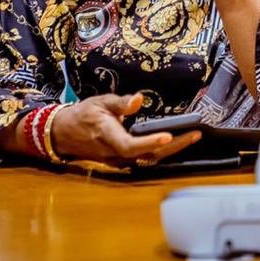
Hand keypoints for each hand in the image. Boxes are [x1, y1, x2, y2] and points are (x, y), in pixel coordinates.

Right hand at [50, 93, 199, 165]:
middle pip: (146, 155)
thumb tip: (139, 99)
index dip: (149, 142)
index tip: (168, 135)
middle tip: (195, 134)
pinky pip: (145, 159)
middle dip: (173, 147)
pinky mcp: (122, 161)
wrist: (64, 134)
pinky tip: (178, 143)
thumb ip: (120, 102)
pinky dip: (162, 153)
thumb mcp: (99, 102)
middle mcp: (113, 153)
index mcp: (107, 135)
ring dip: (172, 150)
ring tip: (193, 137)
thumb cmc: (84, 115)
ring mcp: (118, 160)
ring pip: (148, 159)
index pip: (129, 145)